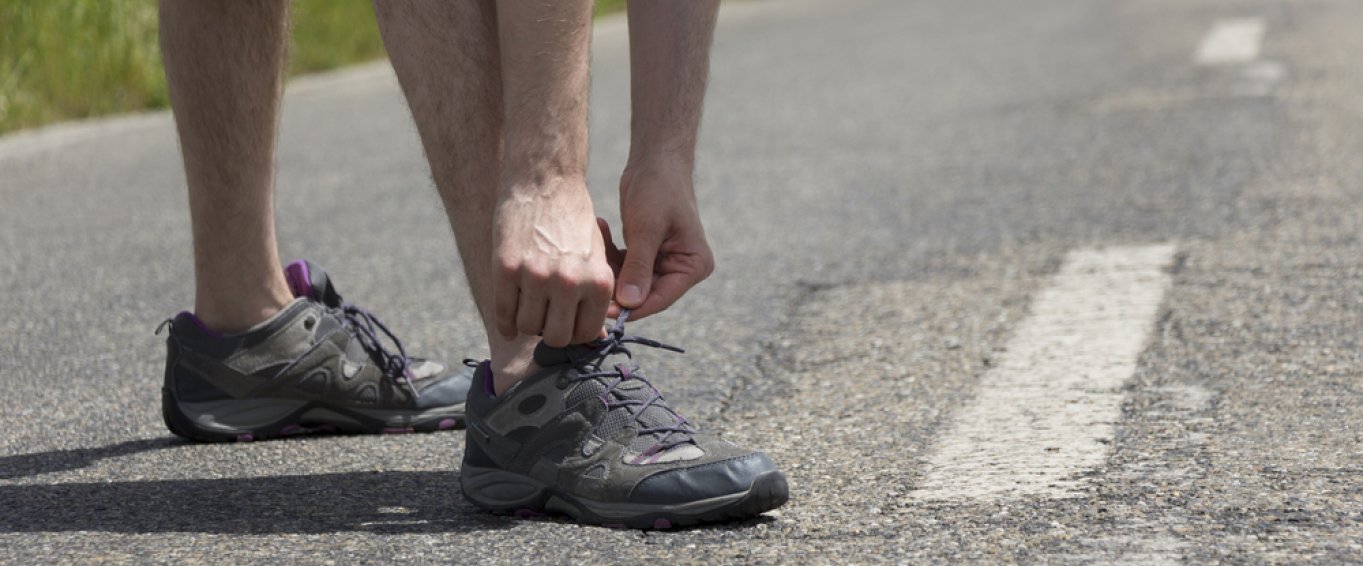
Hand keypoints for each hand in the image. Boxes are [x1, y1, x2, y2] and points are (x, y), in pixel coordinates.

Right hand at [493, 179, 613, 346]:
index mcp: (598, 280)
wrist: (545, 181)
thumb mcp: (597, 257)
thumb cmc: (574, 221)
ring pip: (528, 327)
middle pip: (557, 337)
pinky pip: (503, 312)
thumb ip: (596, 297)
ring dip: (527, 324)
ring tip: (529, 310)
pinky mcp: (506, 267)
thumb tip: (598, 338)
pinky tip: (508, 323)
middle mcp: (569, 282)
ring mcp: (536, 276)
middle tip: (546, 320)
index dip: (575, 332)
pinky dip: (505, 324)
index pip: (587, 333)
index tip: (566, 323)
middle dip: (551, 332)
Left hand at [605, 160, 714, 319]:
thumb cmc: (658, 188)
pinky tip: (601, 227)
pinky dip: (610, 253)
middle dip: (616, 284)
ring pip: (629, 281)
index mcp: (693, 266)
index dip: (632, 307)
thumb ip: (638, 267)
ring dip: (610, 265)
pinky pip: (624, 266)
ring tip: (596, 238)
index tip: (602, 310)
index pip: (660, 298)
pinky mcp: (646, 254)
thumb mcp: (646, 228)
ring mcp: (664, 262)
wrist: (655, 159)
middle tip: (589, 273)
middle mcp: (682, 268)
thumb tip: (629, 304)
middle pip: (643, 293)